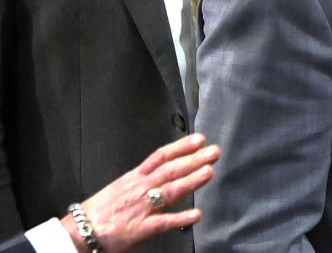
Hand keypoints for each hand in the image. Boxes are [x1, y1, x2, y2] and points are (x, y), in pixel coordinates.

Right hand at [60, 134, 220, 252]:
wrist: (77, 233)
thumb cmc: (99, 211)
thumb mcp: (120, 186)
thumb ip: (142, 178)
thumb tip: (163, 169)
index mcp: (135, 178)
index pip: (161, 157)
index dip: (181, 147)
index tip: (200, 139)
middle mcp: (140, 189)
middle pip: (170, 170)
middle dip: (194, 160)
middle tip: (215, 151)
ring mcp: (141, 208)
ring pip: (170, 191)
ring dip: (191, 181)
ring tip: (210, 172)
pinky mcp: (141, 229)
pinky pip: (163, 223)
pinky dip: (180, 218)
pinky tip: (197, 215)